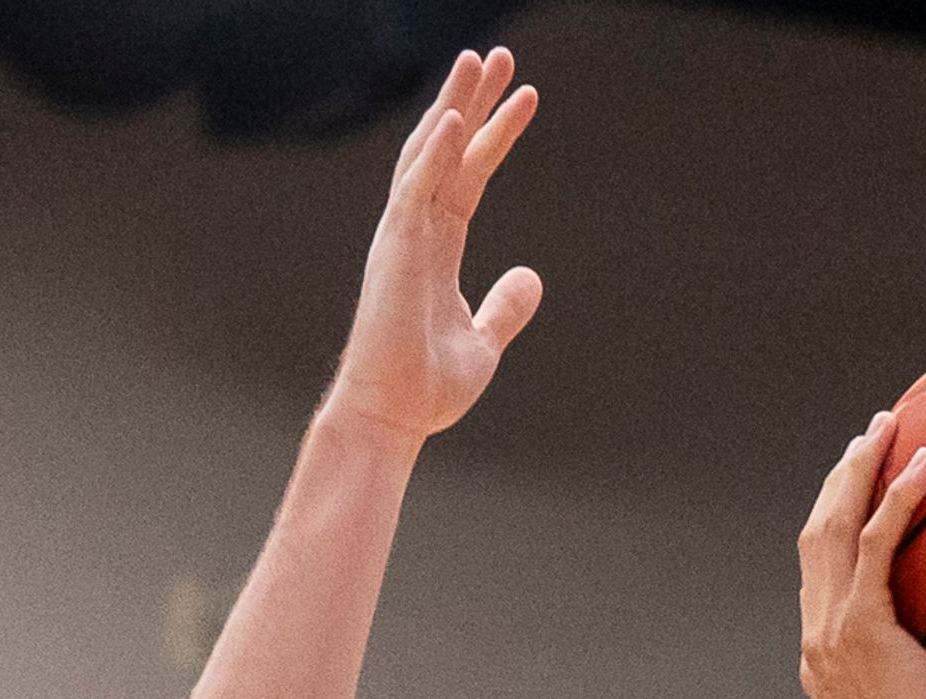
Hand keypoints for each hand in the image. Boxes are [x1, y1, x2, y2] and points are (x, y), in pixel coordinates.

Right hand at [324, 48, 542, 447]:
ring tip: (479, 61)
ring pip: (427, 154)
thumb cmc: (427, 387)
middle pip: (445, 149)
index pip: (469, 175)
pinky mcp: (396, 251)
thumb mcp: (484, 342)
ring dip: (454, 105)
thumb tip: (531, 277)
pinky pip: (416, 190)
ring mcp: (402, 236)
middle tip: (496, 54)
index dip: (495, 135)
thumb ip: (505, 306)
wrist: (394, 417)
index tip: (524, 96)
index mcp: (436, 247)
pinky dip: (434, 153)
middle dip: (471, 98)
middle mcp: (415, 231)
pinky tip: (455, 118)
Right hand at [797, 411, 925, 698]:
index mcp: (821, 654)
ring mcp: (831, 628)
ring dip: (858, 470)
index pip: (818, 573)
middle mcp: (816, 634)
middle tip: (868, 438)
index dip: (835, 521)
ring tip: (886, 428)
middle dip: (840, 480)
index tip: (857, 487)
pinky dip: (895, 500)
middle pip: (816, 535)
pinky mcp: (861, 624)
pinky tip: (923, 465)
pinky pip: (875, 544)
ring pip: (834, 527)